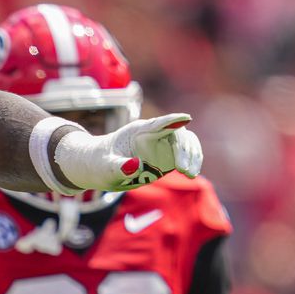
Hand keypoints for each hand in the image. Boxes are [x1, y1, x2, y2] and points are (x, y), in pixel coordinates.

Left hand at [54, 114, 202, 191]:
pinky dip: (193, 161)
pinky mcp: (168, 156)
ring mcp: (162, 144)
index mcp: (137, 131)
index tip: (186, 118)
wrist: (101, 166)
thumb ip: (119, 167)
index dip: (172, 120)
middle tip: (182, 169)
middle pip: (177, 133)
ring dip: (192, 155)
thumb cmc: (101, 163)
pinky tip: (192, 174)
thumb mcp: (106, 167)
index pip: (157, 123)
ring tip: (190, 175)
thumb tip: (137, 165)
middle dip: (183, 149)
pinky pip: (187, 153)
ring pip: (186, 142)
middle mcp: (154, 134)